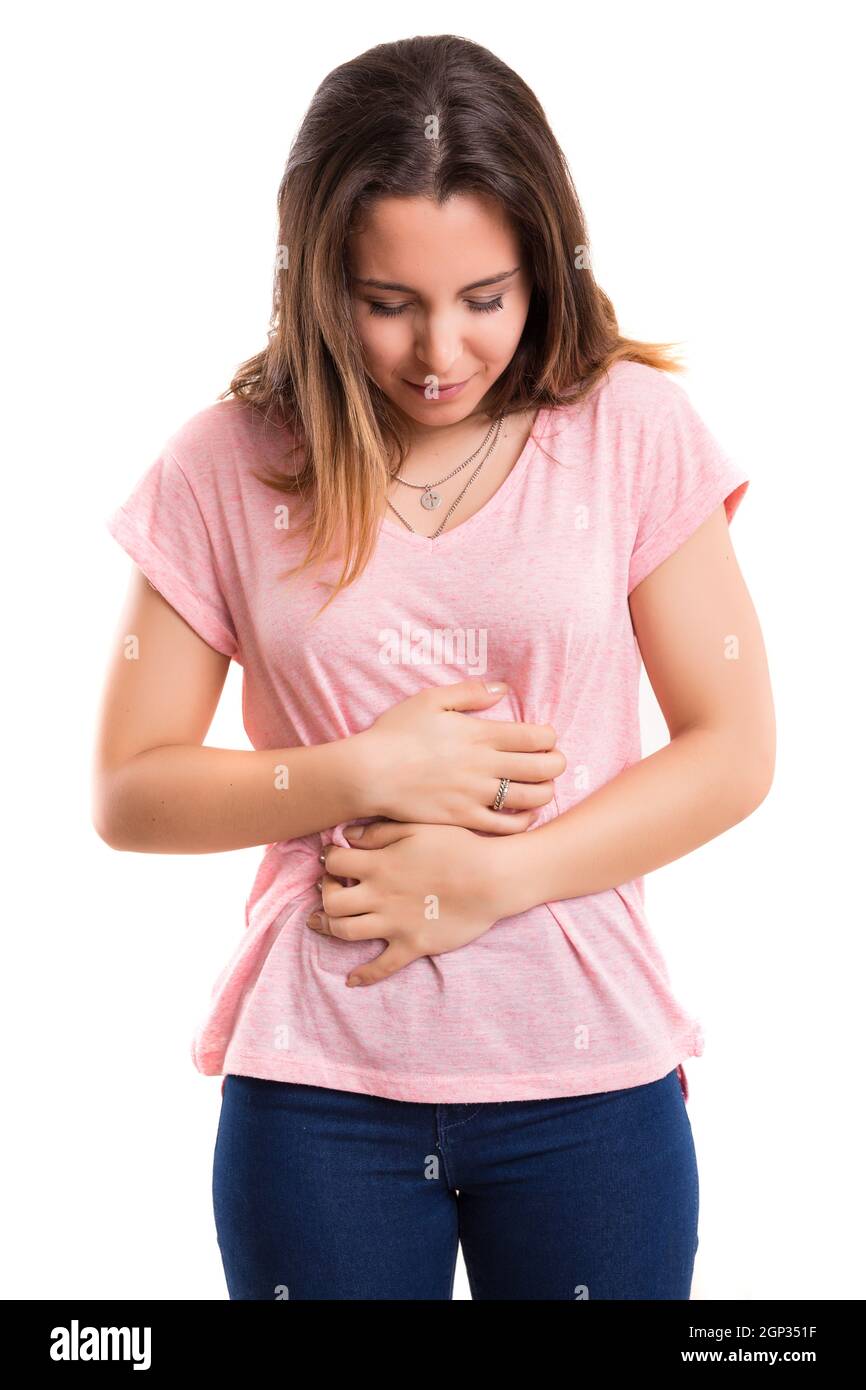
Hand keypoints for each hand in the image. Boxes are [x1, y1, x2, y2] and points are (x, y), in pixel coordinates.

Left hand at [309, 819, 511, 985]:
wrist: (493, 878)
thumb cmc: (459, 846)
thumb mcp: (417, 827)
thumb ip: (379, 832)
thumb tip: (348, 836)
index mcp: (380, 865)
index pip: (334, 863)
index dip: (329, 859)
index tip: (333, 857)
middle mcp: (380, 896)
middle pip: (332, 902)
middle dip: (325, 894)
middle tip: (331, 888)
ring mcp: (395, 924)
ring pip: (346, 932)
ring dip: (330, 927)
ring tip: (326, 922)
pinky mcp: (413, 945)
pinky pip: (383, 967)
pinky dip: (364, 975)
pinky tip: (352, 979)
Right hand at [356, 677, 566, 834]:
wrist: (369, 773)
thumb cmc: (396, 733)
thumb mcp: (430, 700)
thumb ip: (470, 693)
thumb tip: (502, 689)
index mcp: (480, 734)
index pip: (536, 737)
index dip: (549, 737)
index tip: (544, 738)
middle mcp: (485, 766)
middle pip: (543, 768)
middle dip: (556, 764)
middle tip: (552, 762)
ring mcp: (476, 795)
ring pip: (531, 798)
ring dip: (545, 791)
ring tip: (542, 787)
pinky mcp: (464, 819)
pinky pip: (506, 826)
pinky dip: (524, 821)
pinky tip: (524, 814)